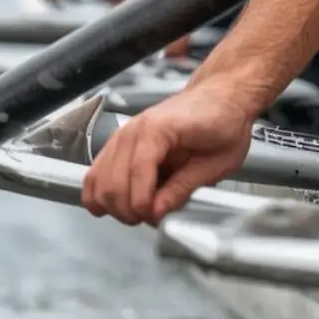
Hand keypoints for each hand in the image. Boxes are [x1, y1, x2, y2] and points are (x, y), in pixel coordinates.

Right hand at [82, 82, 256, 223]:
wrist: (219, 99)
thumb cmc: (222, 123)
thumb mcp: (216, 162)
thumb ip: (183, 187)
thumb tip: (158, 211)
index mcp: (158, 129)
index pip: (137, 172)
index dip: (143, 203)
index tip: (155, 218)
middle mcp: (132, 130)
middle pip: (111, 181)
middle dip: (129, 210)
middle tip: (152, 219)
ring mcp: (121, 136)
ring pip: (97, 181)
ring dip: (115, 205)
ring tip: (140, 212)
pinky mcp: (117, 145)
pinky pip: (95, 174)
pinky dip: (101, 194)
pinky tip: (118, 204)